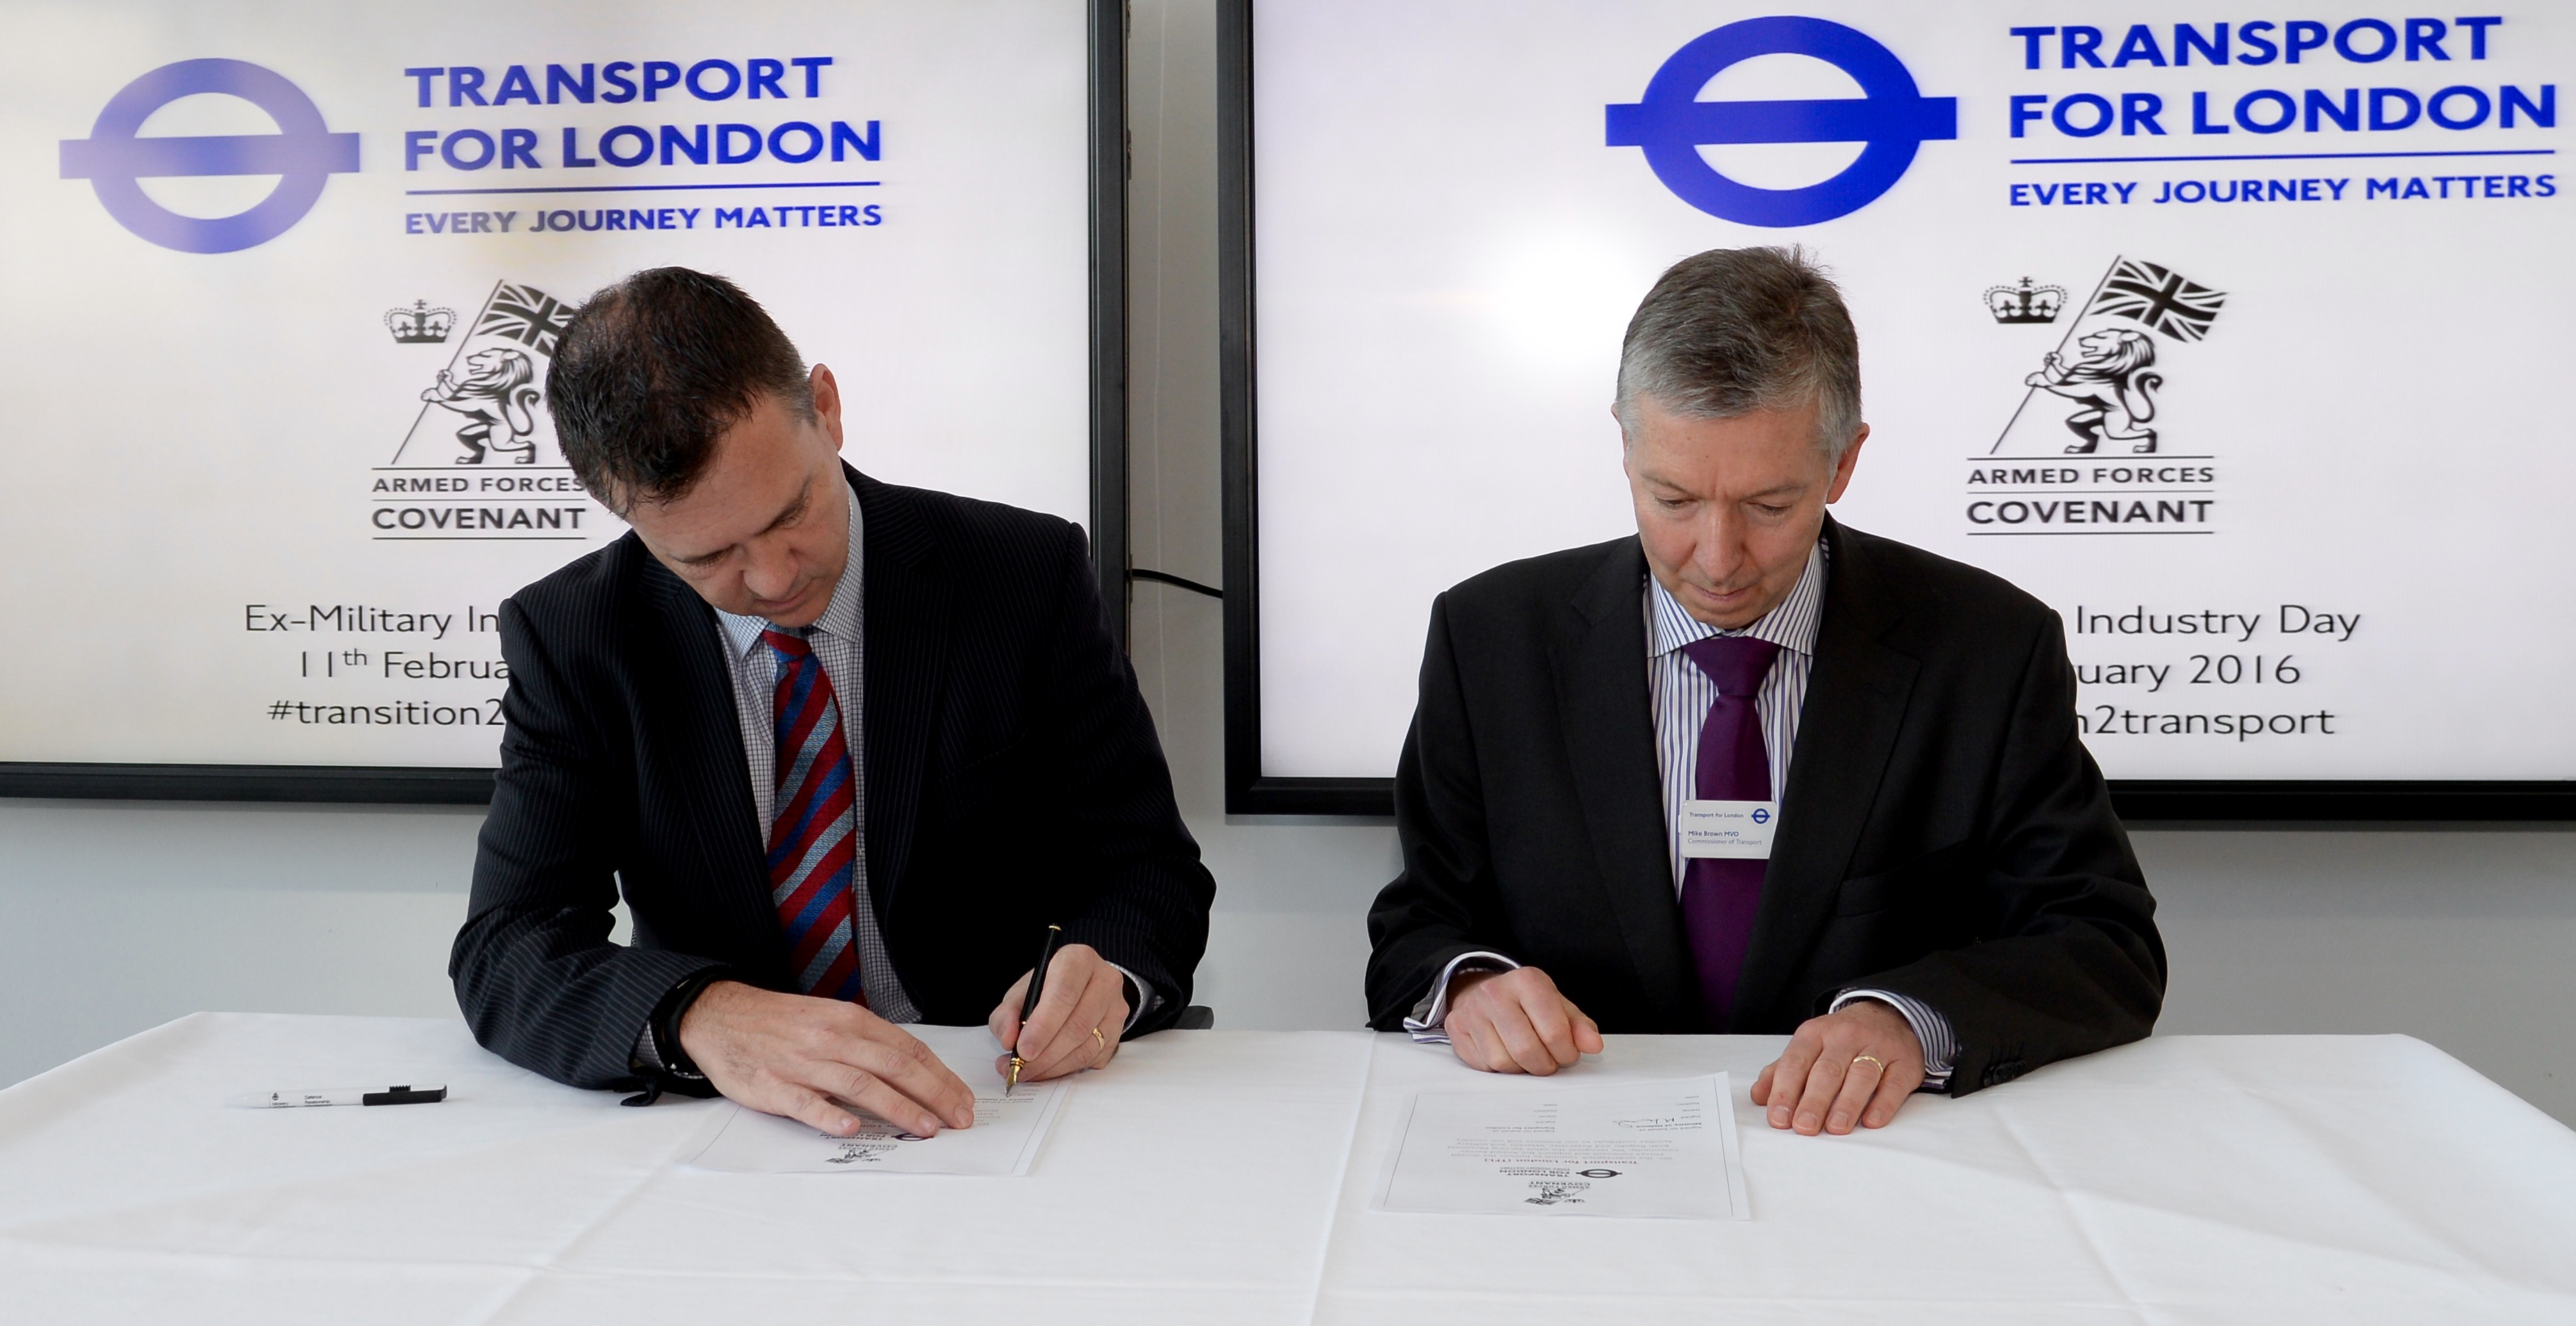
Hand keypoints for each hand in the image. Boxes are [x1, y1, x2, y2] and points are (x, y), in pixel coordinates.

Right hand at [676, 980, 974, 1137]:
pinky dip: (829, 1116)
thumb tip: (914, 1069)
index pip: (908, 1049)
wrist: (721, 1016)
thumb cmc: (782, 1022)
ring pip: (860, 1084)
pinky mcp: (773, 1086)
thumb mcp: (831, 1018)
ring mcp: (803, 1064)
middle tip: (959, 1119)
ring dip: (898, 1108)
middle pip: (894, 1066)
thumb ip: (868, 1042)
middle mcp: (832, 1039)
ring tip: (926, 1129)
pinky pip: (805, 1103)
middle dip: (933, 1094)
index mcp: (850, 1020)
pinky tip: (851, 1127)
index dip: (940, 1077)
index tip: (963, 1099)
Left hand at [987, 943, 1128, 1084]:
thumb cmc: (1047, 988)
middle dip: (1045, 1054)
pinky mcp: (1118, 1032)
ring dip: (1053, 1066)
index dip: (1043, 1025)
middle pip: (1077, 1025)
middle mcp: (1104, 980)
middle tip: (1020, 1067)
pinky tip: (1046, 1069)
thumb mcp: (1021, 993)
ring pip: (1086, 1047)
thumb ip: (1007, 1014)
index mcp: (1078, 960)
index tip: (1023, 1049)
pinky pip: (1092, 1059)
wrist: (1078, 989)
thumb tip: (1009, 1039)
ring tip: (1028, 1071)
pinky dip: (1065, 1069)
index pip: (1064, 993)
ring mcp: (1115, 1008)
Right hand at [1442, 967, 1603, 1074]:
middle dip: (1544, 1065)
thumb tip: (1593, 1045)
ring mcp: (1471, 1010)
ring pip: (1503, 1062)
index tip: (1567, 1053)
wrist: (1484, 991)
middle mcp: (1495, 992)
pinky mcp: (1455, 1027)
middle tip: (1548, 1061)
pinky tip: (1505, 1053)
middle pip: (1527, 1050)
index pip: (1555, 1032)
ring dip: (1521, 1069)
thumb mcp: (1558, 1007)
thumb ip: (1580, 1027)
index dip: (1567, 1053)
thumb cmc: (1527, 1003)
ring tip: (1527, 1056)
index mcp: (1527, 981)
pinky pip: (1483, 1066)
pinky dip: (1499, 1069)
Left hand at [1749, 999, 1924, 1134]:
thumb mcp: (1809, 1047)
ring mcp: (1878, 1047)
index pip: (1796, 1062)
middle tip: (1804, 1127)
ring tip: (1835, 1128)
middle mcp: (1846, 1036)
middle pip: (1827, 1070)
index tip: (1779, 1118)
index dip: (1785, 1091)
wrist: (1889, 1016)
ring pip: (1861, 1075)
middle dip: (1813, 1101)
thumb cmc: (1841, 1040)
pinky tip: (1872, 1121)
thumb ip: (1782, 1071)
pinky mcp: (1904, 1062)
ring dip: (1846, 1103)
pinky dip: (1883, 1103)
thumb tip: (1758, 1096)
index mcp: (1816, 1033)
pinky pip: (1894, 1083)